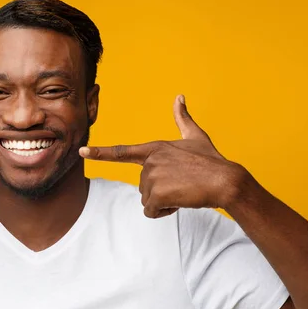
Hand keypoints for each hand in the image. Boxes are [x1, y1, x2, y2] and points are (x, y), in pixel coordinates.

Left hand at [80, 95, 245, 217]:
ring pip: (147, 200)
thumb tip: (179, 96)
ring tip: (184, 191)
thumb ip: (183, 118)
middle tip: (182, 184)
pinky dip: (164, 212)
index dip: (100, 152)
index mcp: (154, 148)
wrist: (226, 180)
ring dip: (164, 202)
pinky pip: (151, 211)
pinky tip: (180, 201)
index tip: (81, 152)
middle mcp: (150, 161)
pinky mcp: (156, 193)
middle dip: (161, 191)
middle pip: (143, 187)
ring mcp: (152, 176)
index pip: (121, 152)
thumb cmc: (212, 161)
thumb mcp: (196, 137)